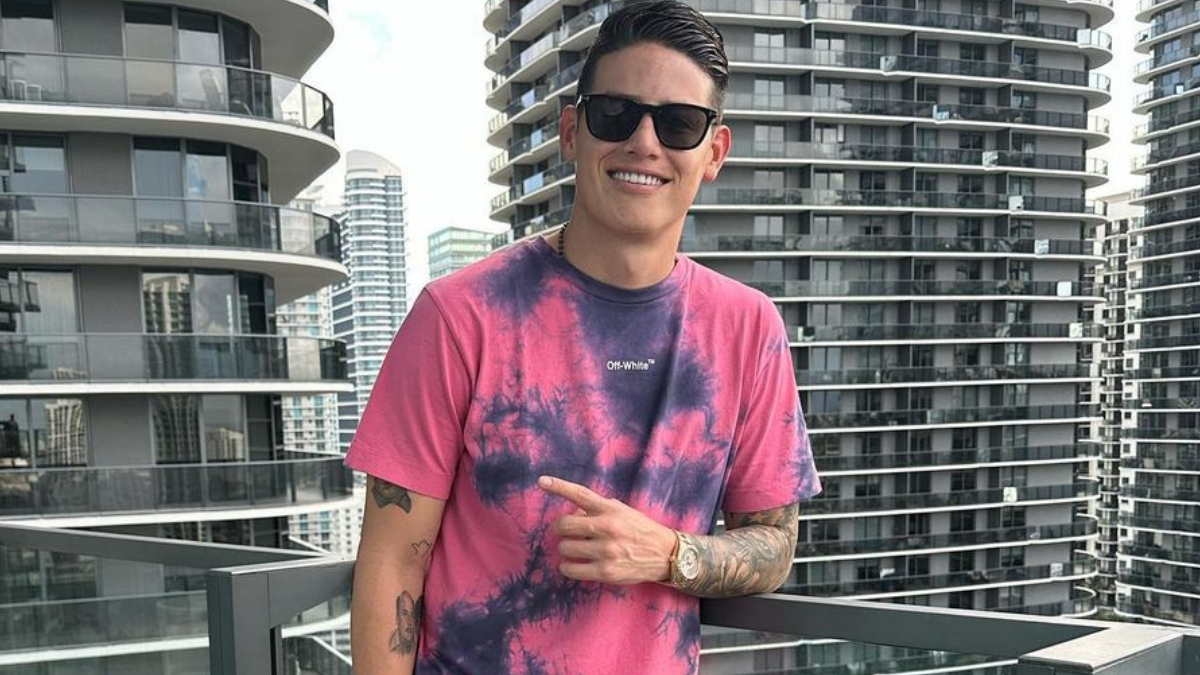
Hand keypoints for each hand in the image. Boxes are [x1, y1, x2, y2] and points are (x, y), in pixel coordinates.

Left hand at [538, 475, 676, 584]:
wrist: (664, 554)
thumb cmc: (639, 530)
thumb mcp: (622, 511)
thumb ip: (598, 509)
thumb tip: (574, 512)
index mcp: (610, 510)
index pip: (580, 494)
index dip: (559, 486)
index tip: (542, 481)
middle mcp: (607, 528)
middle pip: (564, 524)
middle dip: (561, 528)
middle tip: (566, 532)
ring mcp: (606, 551)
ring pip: (565, 547)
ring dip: (566, 548)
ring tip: (575, 549)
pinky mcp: (605, 571)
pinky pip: (571, 569)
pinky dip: (567, 566)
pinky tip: (572, 564)